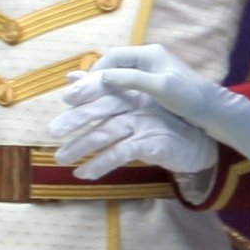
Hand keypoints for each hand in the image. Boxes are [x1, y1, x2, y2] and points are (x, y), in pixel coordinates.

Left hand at [49, 86, 217, 180]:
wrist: (196, 146)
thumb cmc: (160, 124)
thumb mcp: (132, 105)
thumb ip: (102, 90)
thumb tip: (72, 76)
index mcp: (134, 91)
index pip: (105, 88)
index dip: (85, 92)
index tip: (64, 100)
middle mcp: (140, 103)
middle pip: (103, 107)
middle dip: (76, 118)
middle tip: (53, 131)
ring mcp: (147, 123)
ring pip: (108, 132)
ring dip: (81, 146)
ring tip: (61, 158)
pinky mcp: (152, 143)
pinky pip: (121, 153)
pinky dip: (100, 164)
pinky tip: (84, 173)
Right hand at [59, 45, 230, 130]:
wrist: (213, 110)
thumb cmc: (190, 97)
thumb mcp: (160, 88)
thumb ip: (131, 80)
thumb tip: (101, 76)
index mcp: (148, 54)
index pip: (113, 58)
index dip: (94, 73)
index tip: (80, 90)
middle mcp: (148, 59)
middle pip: (112, 66)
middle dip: (93, 81)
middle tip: (73, 97)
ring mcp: (150, 73)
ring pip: (118, 77)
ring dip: (101, 88)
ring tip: (82, 102)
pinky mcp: (153, 86)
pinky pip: (126, 87)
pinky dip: (112, 94)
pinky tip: (102, 106)